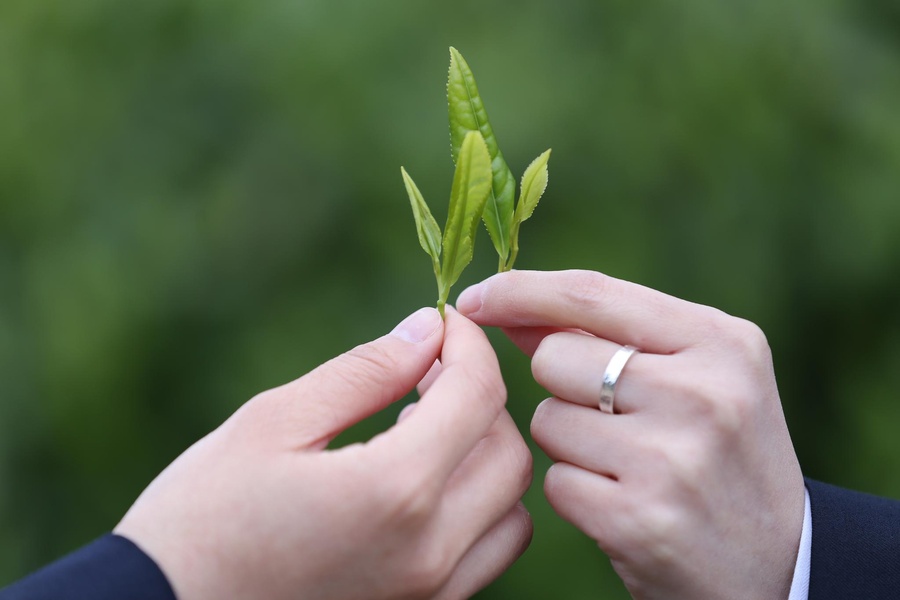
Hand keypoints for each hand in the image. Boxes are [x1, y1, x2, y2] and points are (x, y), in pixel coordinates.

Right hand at [115, 307, 532, 599]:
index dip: (470, 346)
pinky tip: (416, 482)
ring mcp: (430, 594)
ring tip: (421, 430)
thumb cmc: (202, 517)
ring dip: (483, 456)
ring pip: (510, 510)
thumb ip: (364, 373)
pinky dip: (474, 506)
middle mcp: (430, 551)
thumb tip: (427, 330)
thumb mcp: (274, 423)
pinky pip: (484, 553)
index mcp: (394, 492)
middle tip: (426, 375)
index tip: (445, 325)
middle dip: (480, 398)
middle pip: (509, 453)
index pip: (478, 396)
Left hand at [457, 270, 804, 599]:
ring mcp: (672, 458)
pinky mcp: (640, 519)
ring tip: (628, 465)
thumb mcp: (692, 377)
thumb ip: (604, 334)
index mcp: (720, 341)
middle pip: (555, 358)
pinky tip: (624, 504)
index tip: (474, 298)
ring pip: (547, 420)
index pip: (591, 293)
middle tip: (615, 419)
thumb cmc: (720, 454)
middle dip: (562, 386)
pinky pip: (554, 481)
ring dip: (568, 443)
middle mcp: (702, 393)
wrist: (778, 564)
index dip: (520, 290)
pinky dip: (576, 492)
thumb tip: (505, 304)